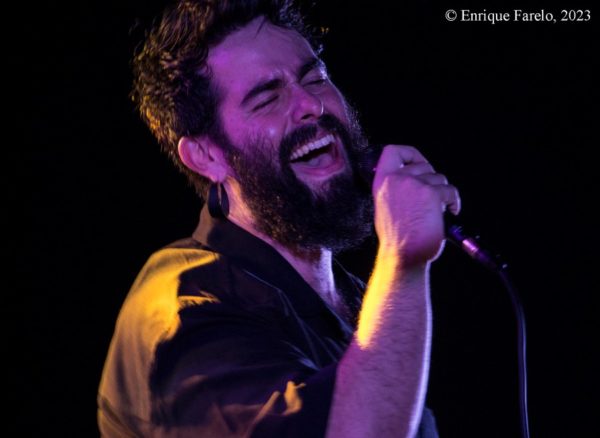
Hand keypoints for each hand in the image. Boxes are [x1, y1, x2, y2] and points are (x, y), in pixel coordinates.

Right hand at [372, 145, 460, 266]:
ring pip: (439, 178)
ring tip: (438, 211)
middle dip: (432, 180)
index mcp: (382, 182)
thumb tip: (416, 178)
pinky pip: (450, 191)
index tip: (418, 163)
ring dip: (443, 193)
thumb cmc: (397, 237)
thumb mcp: (386, 205)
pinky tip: (448, 214)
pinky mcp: (431, 194)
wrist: (403, 255)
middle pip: (424, 165)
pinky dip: (453, 202)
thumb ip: (396, 188)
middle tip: (433, 198)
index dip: (410, 153)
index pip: (392, 151)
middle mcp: (396, 179)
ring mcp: (414, 185)